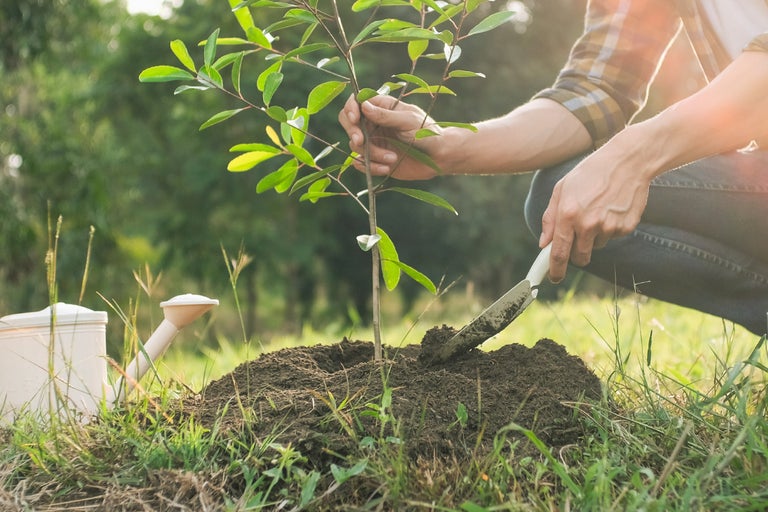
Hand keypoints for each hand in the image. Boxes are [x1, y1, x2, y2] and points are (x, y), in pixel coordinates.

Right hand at [338, 94, 441, 179]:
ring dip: (372, 153)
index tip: (355, 118)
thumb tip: (364, 106)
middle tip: (360, 141)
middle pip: (348, 122)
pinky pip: (361, 163)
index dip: (351, 108)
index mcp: (383, 107)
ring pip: (356, 145)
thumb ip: (385, 115)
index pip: (357, 102)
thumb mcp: (408, 121)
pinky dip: (370, 167)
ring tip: (393, 158)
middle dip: (352, 131)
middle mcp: (374, 123)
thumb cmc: (428, 133)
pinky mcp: (375, 159)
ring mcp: (374, 141)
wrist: (438, 158)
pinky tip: (386, 168)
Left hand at [539, 146, 651, 282]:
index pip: (559, 253)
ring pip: (596, 245)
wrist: (627, 161)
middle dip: (576, 256)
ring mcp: (608, 227)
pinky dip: (610, 227)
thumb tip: (544, 244)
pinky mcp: (625, 227)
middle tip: (577, 242)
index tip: (554, 278)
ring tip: (597, 210)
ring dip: (594, 236)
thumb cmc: (590, 173)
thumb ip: (550, 218)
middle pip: (580, 257)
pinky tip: (612, 208)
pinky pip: (613, 236)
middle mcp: (588, 224)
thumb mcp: (562, 189)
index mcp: (568, 214)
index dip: (555, 270)